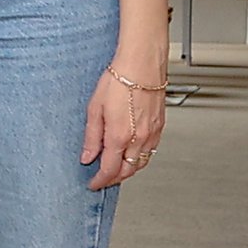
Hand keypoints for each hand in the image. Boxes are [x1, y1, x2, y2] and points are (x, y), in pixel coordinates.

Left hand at [83, 59, 164, 188]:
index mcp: (120, 136)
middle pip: (128, 171)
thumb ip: (92, 137)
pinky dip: (140, 158)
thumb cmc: (119, 80)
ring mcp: (152, 133)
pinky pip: (151, 151)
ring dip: (128, 170)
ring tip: (115, 169)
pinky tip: (131, 153)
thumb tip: (88, 156)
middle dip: (114, 179)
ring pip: (141, 163)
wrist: (142, 64)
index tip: (93, 184)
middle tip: (103, 179)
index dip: (100, 181)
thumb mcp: (95, 109)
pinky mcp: (160, 126)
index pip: (110, 170)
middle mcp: (139, 139)